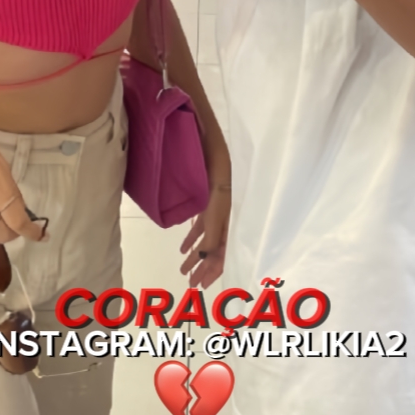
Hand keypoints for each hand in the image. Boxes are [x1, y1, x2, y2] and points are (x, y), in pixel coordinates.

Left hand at [180, 139, 231, 288]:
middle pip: (217, 246)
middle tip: (191, 284)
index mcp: (230, 213)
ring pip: (209, 235)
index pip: (223, 249)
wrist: (207, 129)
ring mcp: (216, 203)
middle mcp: (226, 211)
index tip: (201, 285)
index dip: (213, 268)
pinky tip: (184, 247)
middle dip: (204, 267)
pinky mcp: (207, 195)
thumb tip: (204, 256)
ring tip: (184, 270)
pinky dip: (193, 236)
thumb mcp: (215, 195)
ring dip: (196, 255)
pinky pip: (203, 221)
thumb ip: (212, 226)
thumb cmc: (211, 159)